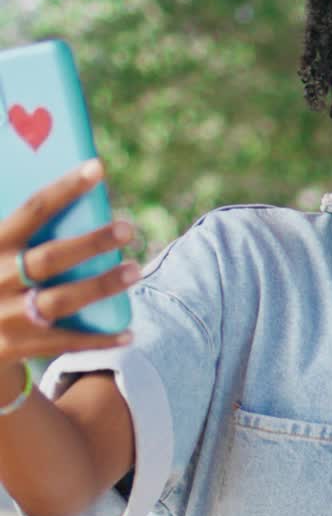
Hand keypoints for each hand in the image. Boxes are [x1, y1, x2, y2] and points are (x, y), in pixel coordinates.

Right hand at [0, 159, 138, 373]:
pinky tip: (130, 333)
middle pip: (49, 258)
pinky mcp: (15, 347)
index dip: (64, 188)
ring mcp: (5, 316)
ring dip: (101, 286)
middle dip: (91, 242)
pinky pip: (65, 342)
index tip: (96, 168)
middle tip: (128, 229)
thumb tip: (74, 195)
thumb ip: (23, 228)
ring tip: (134, 270)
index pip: (31, 210)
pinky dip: (100, 340)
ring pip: (60, 300)